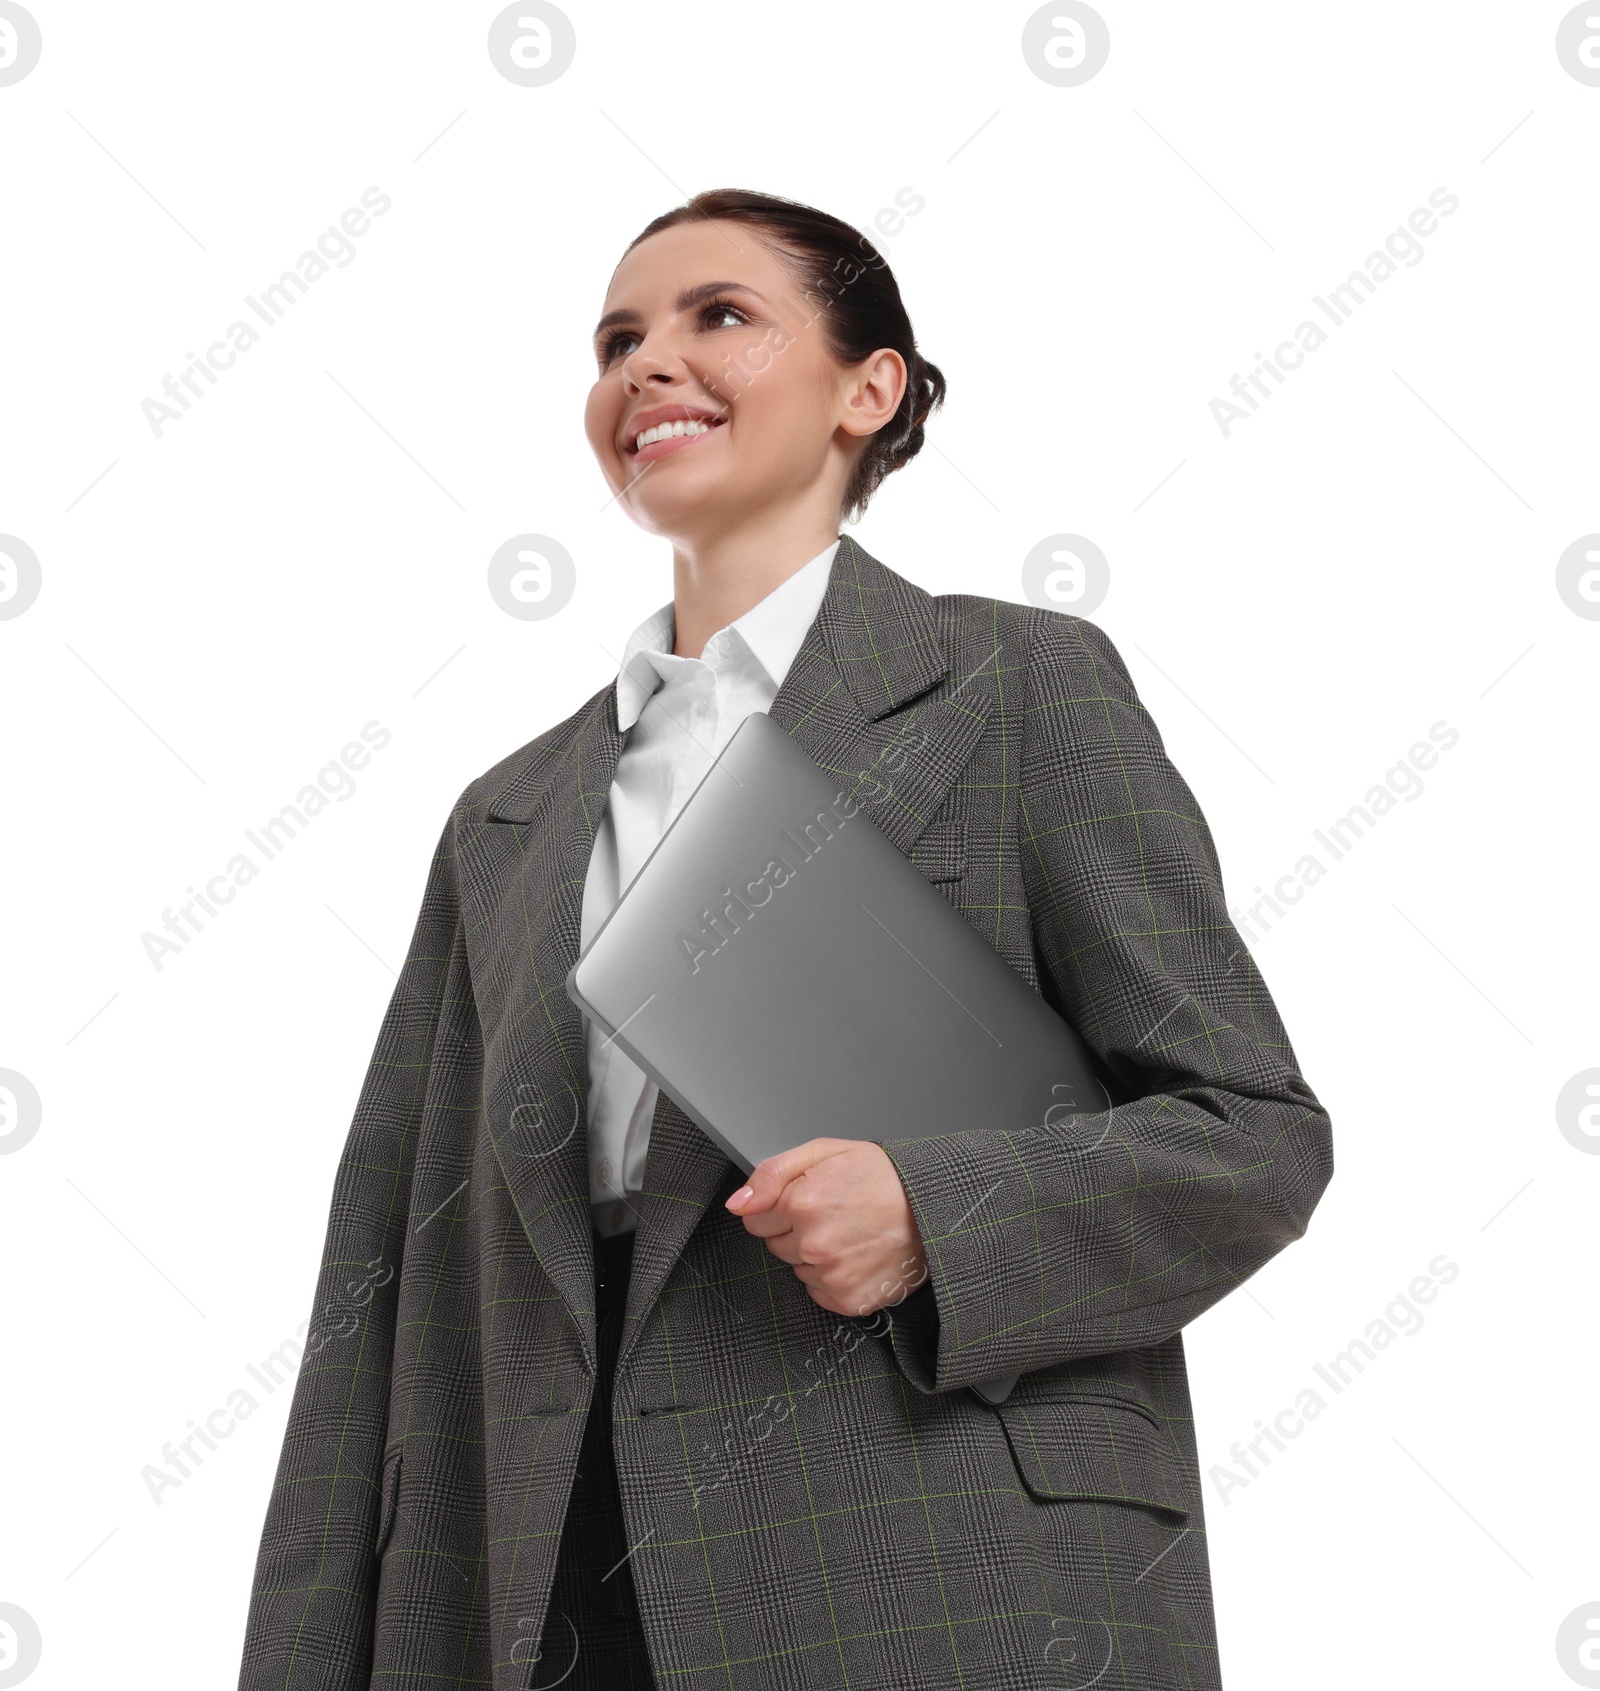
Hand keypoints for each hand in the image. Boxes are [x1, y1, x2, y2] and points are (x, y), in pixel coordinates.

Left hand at [725, 1137, 928, 1316]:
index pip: (755, 1221)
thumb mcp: (824, 1152)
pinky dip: (832, 1278)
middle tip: (834, 1213)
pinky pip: (819, 1292)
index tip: (806, 1200)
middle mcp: (814, 1244)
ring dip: (815, 1255)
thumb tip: (738, 1204)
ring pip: (798, 1269)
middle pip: (776, 1246)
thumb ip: (771, 1174)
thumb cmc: (881, 1176)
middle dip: (796, 1230)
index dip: (779, 1208)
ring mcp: (832, 1276)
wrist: (931, 1207)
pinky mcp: (848, 1300)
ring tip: (849, 1233)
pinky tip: (855, 1256)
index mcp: (803, 1204)